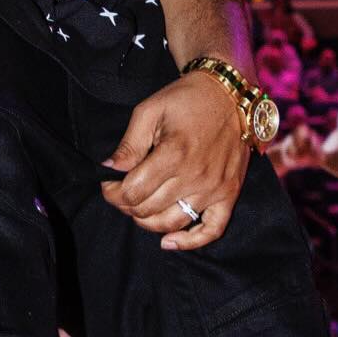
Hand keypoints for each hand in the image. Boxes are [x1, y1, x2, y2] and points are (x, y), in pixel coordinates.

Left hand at [103, 69, 250, 252]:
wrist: (229, 94)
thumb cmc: (187, 100)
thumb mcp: (150, 110)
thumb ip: (129, 143)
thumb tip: (109, 168)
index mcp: (174, 153)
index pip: (133, 191)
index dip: (112, 192)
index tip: (109, 183)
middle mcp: (195, 176)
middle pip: (148, 209)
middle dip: (126, 204)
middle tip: (122, 192)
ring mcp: (214, 188)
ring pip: (172, 222)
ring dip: (148, 221)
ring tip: (140, 207)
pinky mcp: (229, 194)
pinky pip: (212, 229)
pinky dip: (190, 242)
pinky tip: (169, 241)